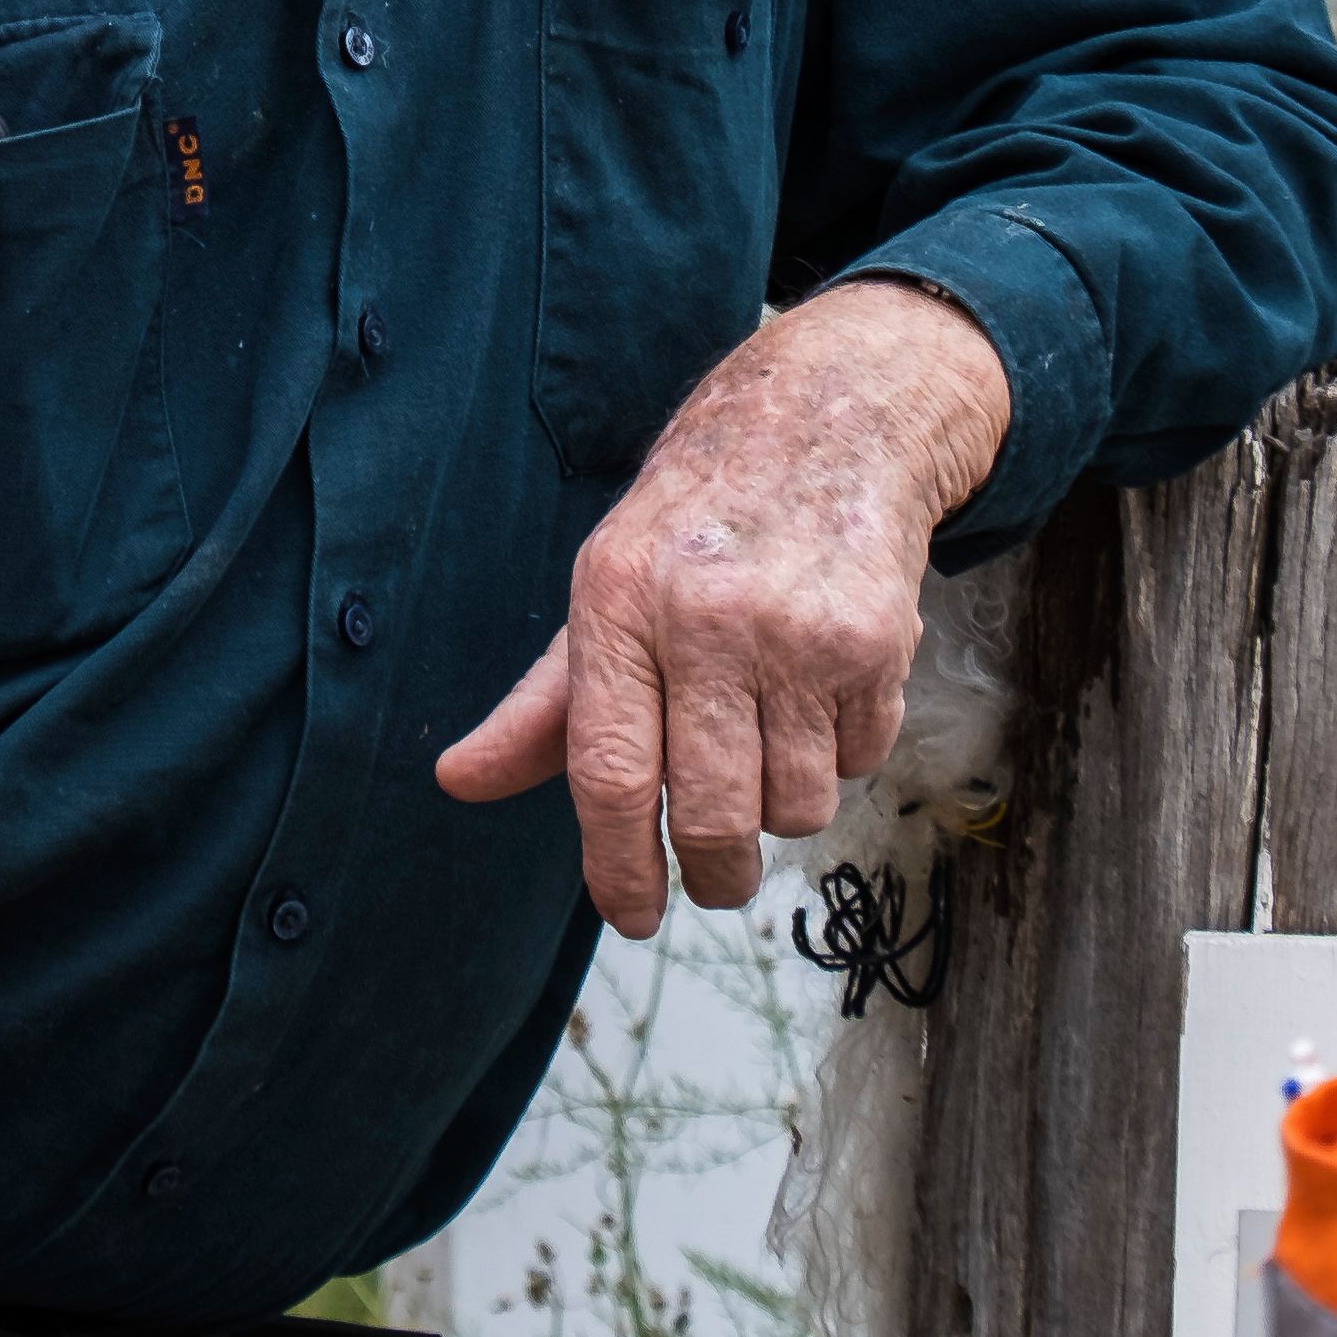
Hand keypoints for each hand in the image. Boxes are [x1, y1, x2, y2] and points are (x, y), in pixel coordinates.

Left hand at [435, 278, 1010, 933]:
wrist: (829, 421)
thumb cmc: (697, 525)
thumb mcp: (604, 591)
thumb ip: (543, 705)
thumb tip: (459, 781)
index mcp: (617, 602)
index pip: (608, 772)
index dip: (618, 867)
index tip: (632, 916)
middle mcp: (707, 617)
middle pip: (709, 814)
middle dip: (714, 872)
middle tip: (716, 876)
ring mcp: (798, 630)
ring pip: (796, 806)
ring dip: (783, 806)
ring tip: (771, 738)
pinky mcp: (877, 641)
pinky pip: (859, 762)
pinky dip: (840, 754)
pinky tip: (822, 691)